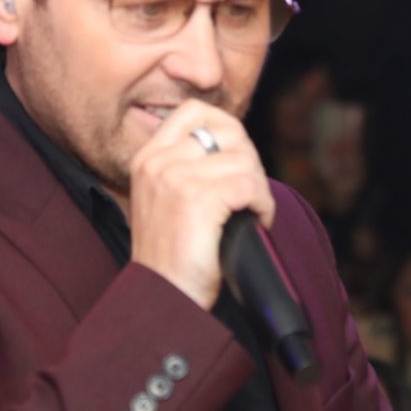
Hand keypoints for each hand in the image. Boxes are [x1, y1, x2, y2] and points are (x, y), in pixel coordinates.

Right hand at [128, 99, 274, 309]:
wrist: (163, 299)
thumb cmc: (173, 257)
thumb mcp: (165, 199)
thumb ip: (186, 166)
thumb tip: (234, 144)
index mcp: (147, 158)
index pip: (194, 111)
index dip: (226, 129)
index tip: (235, 161)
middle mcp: (157, 162)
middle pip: (227, 131)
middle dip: (249, 161)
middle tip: (249, 193)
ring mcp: (175, 178)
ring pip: (244, 160)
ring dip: (258, 188)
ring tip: (251, 212)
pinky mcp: (197, 199)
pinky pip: (249, 185)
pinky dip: (263, 205)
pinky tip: (256, 222)